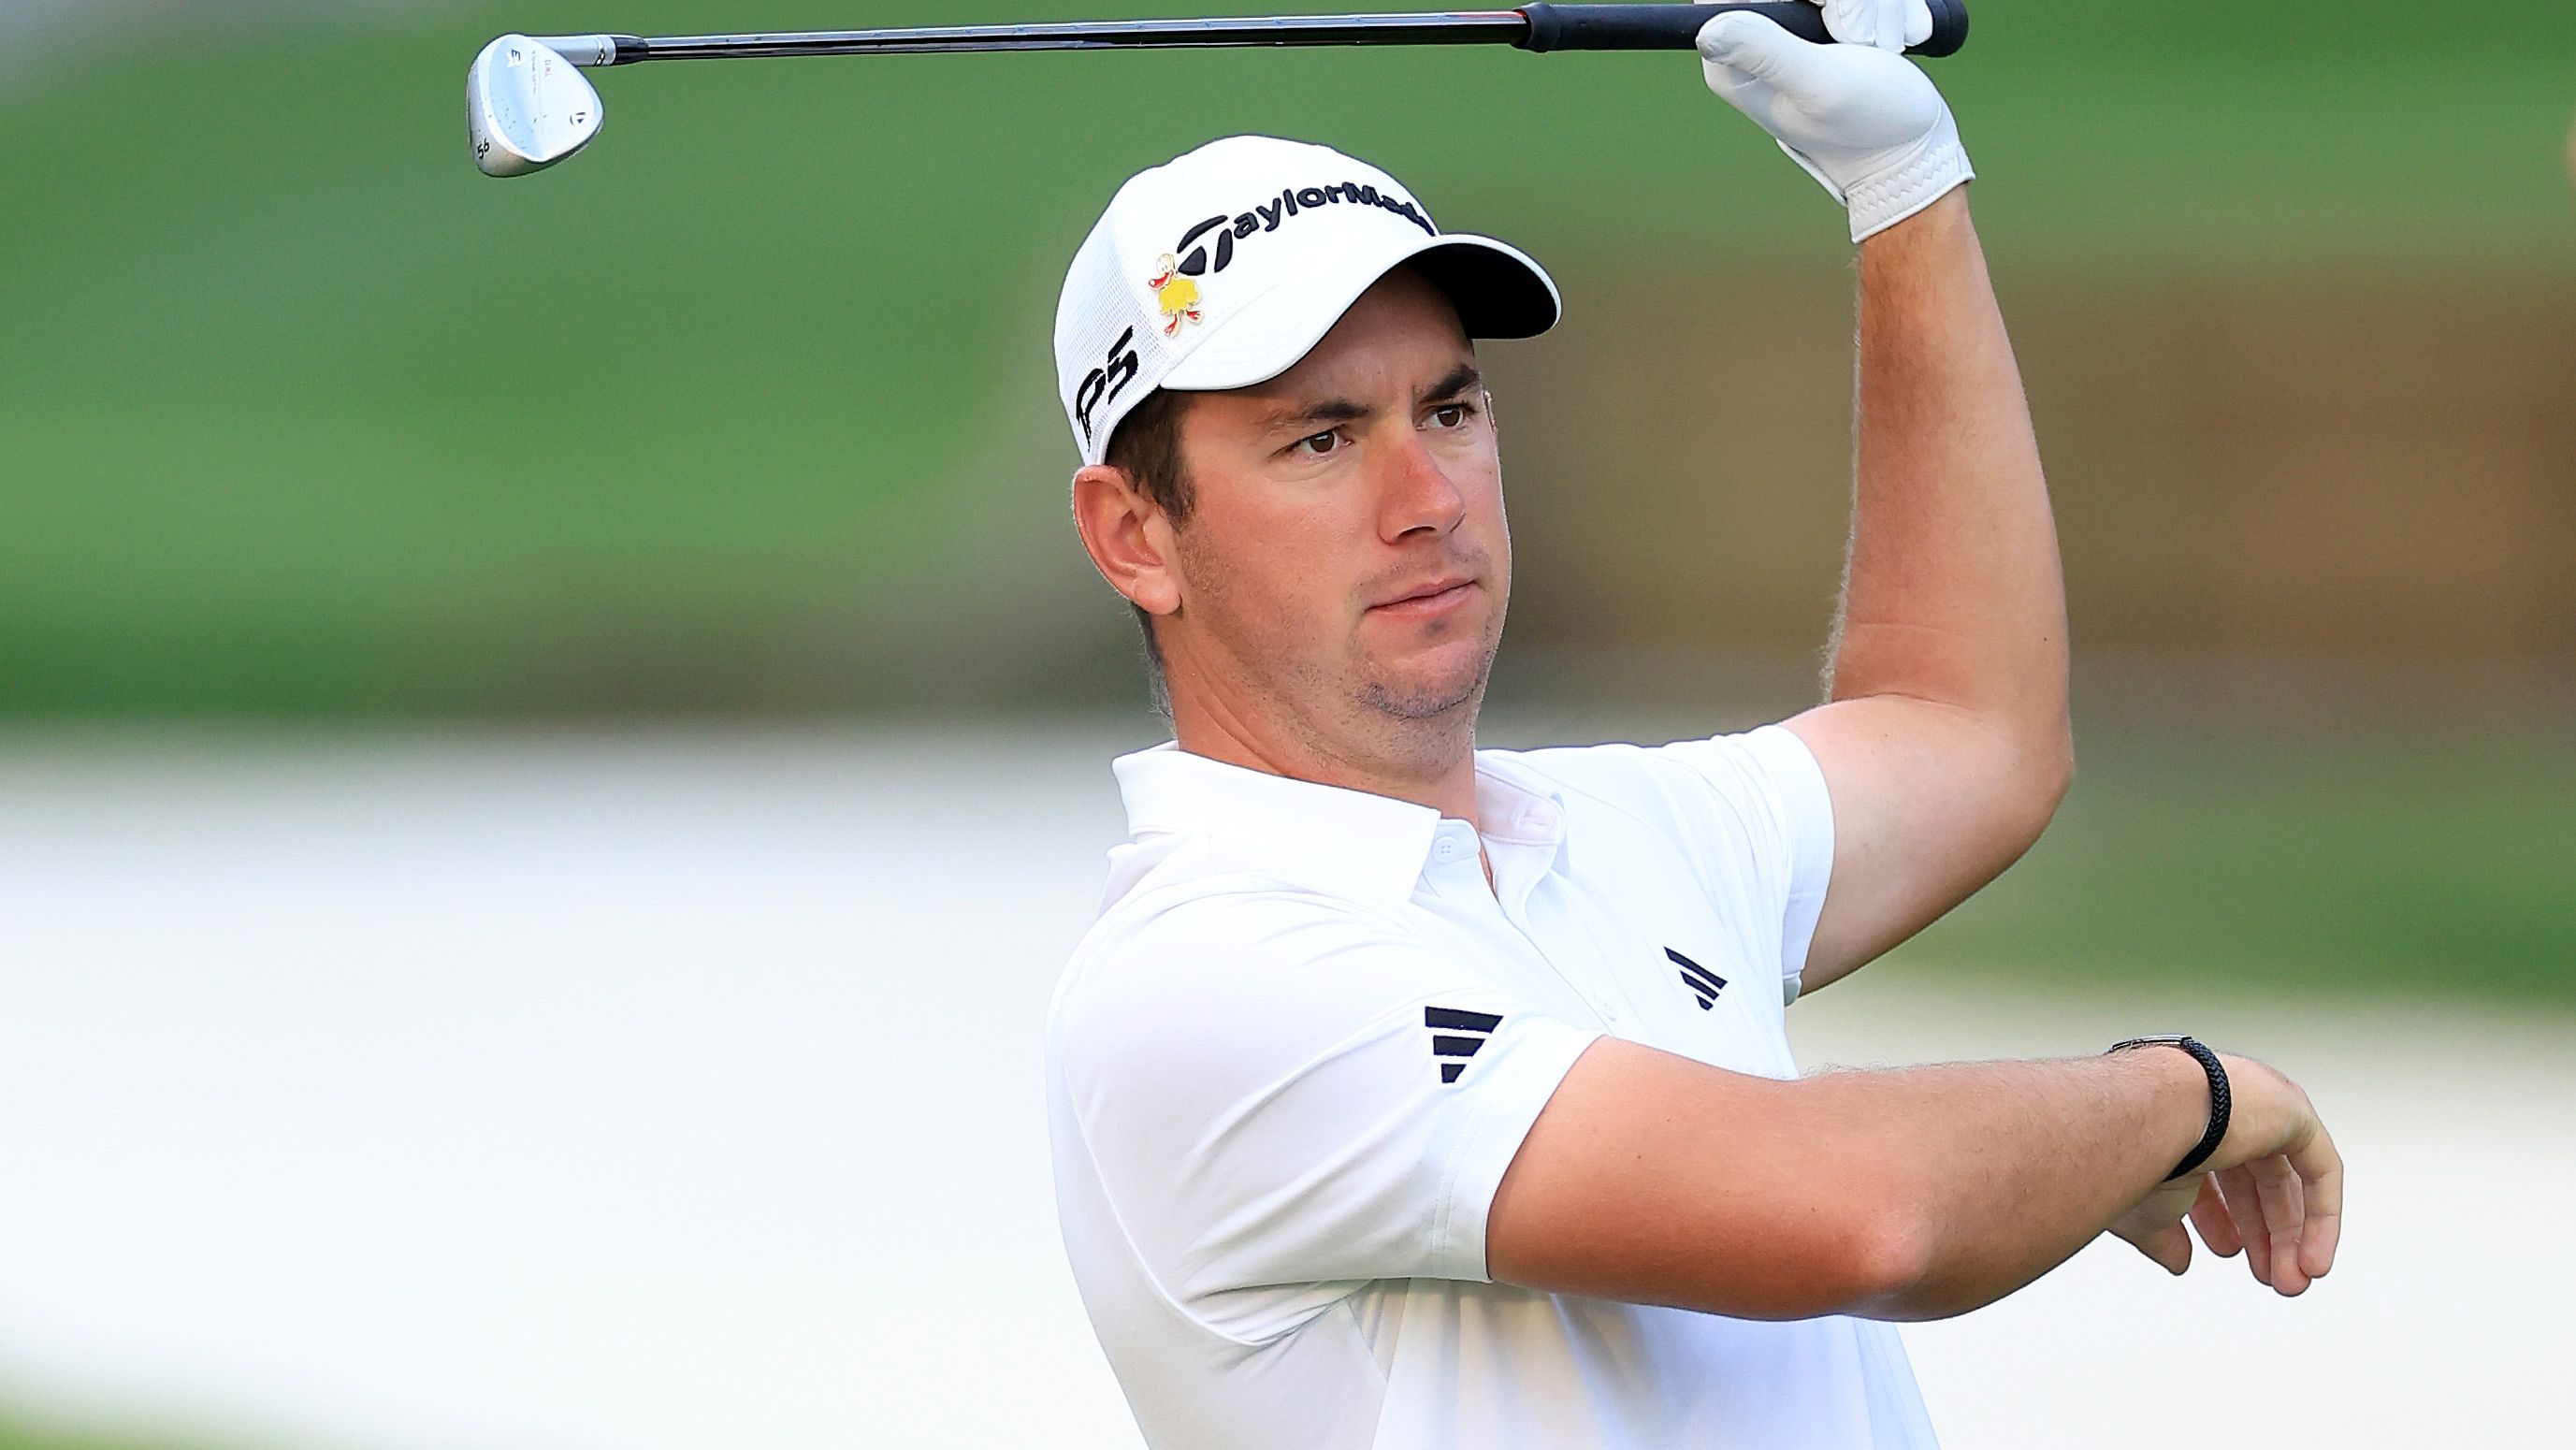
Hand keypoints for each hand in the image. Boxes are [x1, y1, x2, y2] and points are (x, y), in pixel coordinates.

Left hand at [1695, 0, 1971, 242]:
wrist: (1914, 144)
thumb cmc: (1869, 125)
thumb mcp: (1820, 87)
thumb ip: (1768, 53)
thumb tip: (1707, 31)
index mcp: (1731, 57)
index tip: (1831, 21)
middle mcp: (1754, 35)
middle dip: (1849, 0)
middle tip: (1861, 40)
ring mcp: (1792, 23)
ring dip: (1876, 6)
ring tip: (1883, 48)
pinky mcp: (1826, 15)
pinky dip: (1890, 6)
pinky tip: (1895, 41)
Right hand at [2107, 1052, 2344, 1296]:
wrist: (2149, 1115)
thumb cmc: (2134, 1150)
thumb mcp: (2147, 1210)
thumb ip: (2164, 1236)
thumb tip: (2177, 1261)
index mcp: (2183, 1118)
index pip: (2211, 1171)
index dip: (2220, 1217)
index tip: (2228, 1251)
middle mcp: (2225, 1108)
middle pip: (2256, 1180)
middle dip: (2264, 1235)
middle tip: (2273, 1277)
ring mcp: (2261, 1105)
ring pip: (2287, 1179)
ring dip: (2292, 1235)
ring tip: (2293, 1279)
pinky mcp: (2294, 1112)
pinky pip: (2319, 1169)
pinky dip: (2321, 1216)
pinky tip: (2312, 1257)